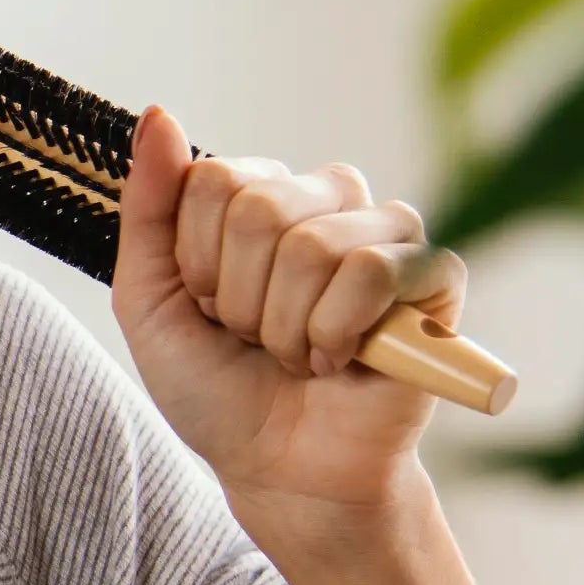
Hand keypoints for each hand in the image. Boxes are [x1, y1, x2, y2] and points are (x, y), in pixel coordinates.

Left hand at [111, 105, 466, 521]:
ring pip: (315, 244)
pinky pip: (379, 270)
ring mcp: (385, 235)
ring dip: (286, 326)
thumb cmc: (215, 387)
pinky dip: (340, 330)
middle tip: (254, 338)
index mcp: (259, 196)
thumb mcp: (149, 300)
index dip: (197, 261)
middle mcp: (326, 201)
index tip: (205, 307)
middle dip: (240, 298)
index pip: (212, 178)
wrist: (280, 470)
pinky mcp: (435, 279)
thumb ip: (148, 208)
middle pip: (261, 208)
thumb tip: (158, 114)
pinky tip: (342, 360)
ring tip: (297, 354)